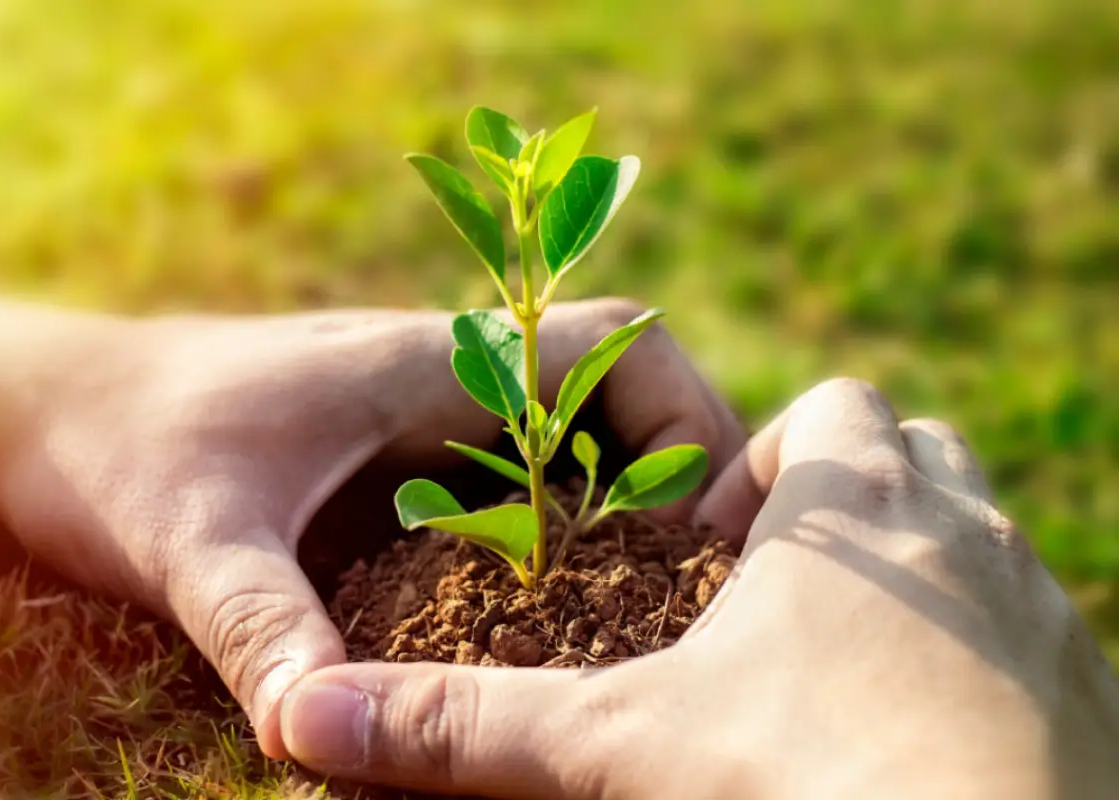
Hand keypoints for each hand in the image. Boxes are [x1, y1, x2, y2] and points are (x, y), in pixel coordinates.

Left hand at [0, 295, 745, 761]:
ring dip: (623, 513)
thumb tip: (320, 735)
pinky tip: (545, 619)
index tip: (701, 527)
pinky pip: (517, 484)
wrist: (49, 409)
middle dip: (678, 481)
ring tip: (640, 615)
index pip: (615, 347)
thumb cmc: (121, 445)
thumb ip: (264, 627)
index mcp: (431, 365)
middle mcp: (448, 384)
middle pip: (622, 397)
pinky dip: (561, 535)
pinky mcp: (402, 465)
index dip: (690, 421)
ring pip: (577, 444)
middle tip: (690, 594)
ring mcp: (427, 423)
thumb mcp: (196, 540)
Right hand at [282, 378, 1118, 798]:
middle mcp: (963, 531)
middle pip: (919, 448)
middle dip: (848, 499)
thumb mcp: (624, 750)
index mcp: (852, 505)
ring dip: (917, 570)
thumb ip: (469, 729)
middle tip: (776, 596)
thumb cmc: (812, 788)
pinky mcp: (1089, 685)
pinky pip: (1033, 625)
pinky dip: (977, 645)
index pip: (829, 411)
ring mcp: (1040, 605)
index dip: (768, 462)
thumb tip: (304, 717)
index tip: (720, 550)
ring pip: (982, 530)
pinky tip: (916, 728)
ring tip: (839, 661)